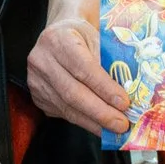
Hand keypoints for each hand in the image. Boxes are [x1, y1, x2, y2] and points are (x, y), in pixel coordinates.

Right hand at [26, 16, 131, 135]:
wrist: (59, 33)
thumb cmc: (83, 35)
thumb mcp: (97, 38)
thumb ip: (108, 63)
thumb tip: (128, 94)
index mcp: (59, 39)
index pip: (83, 68)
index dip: (104, 88)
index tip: (124, 103)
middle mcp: (42, 60)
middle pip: (73, 93)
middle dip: (100, 112)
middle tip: (121, 124)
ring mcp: (36, 80)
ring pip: (67, 107)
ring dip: (93, 122)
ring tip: (113, 130)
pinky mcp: (37, 95)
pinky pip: (62, 113)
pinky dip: (83, 121)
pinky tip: (99, 125)